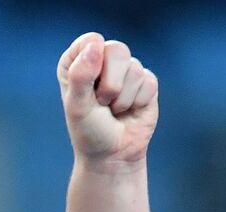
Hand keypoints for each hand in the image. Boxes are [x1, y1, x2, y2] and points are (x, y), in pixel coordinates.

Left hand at [58, 33, 158, 167]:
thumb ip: (81, 75)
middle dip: (110, 84)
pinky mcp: (146, 82)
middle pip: (117, 49)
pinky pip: (148, 82)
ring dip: (122, 98)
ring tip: (114, 110)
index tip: (87, 88)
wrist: (112, 156)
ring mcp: (125, 70)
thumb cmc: (88, 131)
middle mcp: (102, 60)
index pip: (91, 41)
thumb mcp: (77, 106)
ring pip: (134, 68)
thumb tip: (97, 44)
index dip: (92, 64)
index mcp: (77, 60)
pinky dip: (138, 102)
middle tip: (102, 103)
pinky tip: (130, 111)